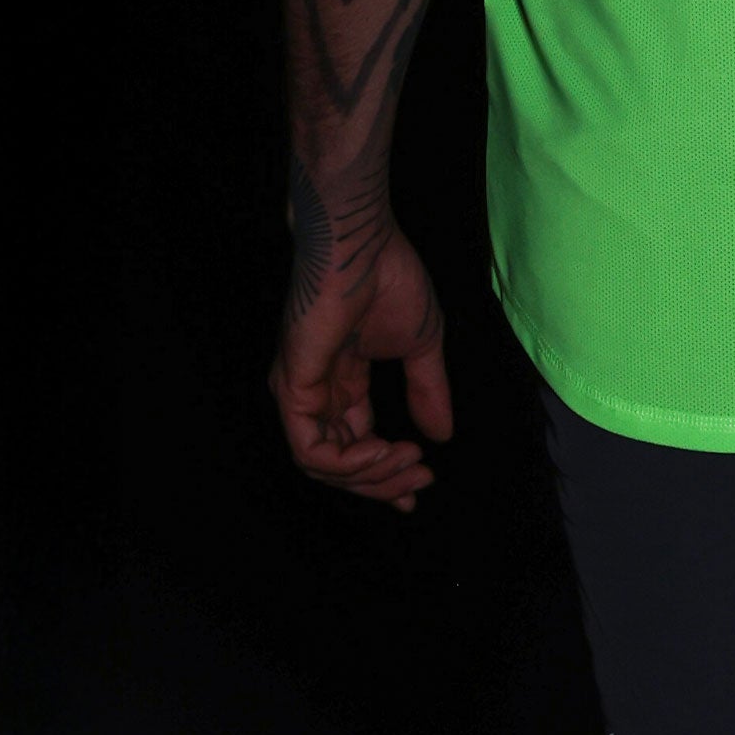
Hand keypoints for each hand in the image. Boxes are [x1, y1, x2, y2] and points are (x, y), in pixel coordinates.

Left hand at [268, 217, 452, 510]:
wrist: (362, 246)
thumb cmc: (389, 280)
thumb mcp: (422, 347)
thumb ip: (428, 392)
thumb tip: (442, 436)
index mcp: (342, 382)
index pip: (355, 443)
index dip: (386, 472)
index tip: (419, 488)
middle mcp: (315, 393)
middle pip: (339, 462)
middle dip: (383, 481)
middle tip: (420, 481)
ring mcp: (300, 392)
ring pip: (322, 465)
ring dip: (370, 474)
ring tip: (408, 461)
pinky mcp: (292, 389)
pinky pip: (311, 450)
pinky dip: (348, 462)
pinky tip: (382, 450)